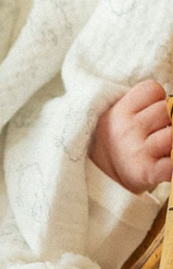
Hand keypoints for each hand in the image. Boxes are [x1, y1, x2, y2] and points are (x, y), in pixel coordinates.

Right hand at [89, 79, 171, 193]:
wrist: (102, 178)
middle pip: (166, 110)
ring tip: (158, 148)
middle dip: (166, 120)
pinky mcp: (147, 172)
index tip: (147, 113)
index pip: (152, 90)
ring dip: (170, 142)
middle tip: (153, 132)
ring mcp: (136, 152)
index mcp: (118, 113)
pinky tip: (164, 163)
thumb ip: (145, 105)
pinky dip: (171, 164)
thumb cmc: (120, 141)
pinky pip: (172, 164)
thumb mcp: (120, 116)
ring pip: (172, 134)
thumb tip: (172, 108)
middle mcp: (126, 130)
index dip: (156, 100)